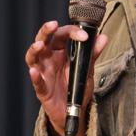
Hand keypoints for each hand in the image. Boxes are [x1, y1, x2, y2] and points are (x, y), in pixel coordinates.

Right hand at [25, 20, 106, 135]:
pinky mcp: (42, 90)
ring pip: (33, 58)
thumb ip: (92, 54)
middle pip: (43, 40)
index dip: (72, 32)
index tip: (84, 35)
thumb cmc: (76, 87)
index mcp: (60, 52)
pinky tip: (34, 72)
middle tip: (53, 24)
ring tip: (39, 45)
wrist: (74, 111)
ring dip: (34, 50)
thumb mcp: (87, 70)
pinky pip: (37, 83)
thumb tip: (102, 37)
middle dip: (46, 31)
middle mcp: (49, 59)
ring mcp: (44, 73)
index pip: (61, 35)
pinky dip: (34, 77)